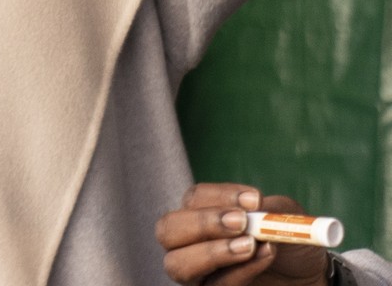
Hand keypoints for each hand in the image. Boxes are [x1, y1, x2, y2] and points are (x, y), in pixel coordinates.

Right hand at [156, 183, 329, 285]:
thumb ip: (268, 211)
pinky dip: (239, 271)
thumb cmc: (288, 244)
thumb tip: (254, 208)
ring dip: (212, 252)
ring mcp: (199, 273)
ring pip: (177, 264)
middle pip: (167, 230)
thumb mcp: (284, 219)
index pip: (193, 199)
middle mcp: (190, 242)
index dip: (219, 196)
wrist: (307, 278)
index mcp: (202, 213)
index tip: (254, 200)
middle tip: (240, 222)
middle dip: (201, 223)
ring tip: (249, 245)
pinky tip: (264, 258)